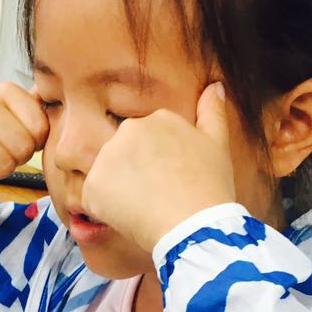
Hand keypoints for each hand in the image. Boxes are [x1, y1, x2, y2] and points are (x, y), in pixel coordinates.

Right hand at [0, 83, 48, 186]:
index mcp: (7, 91)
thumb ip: (41, 107)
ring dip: (0, 169)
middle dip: (17, 157)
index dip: (35, 143)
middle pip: (22, 149)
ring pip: (3, 165)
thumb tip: (69, 99)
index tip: (22, 137)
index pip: (39, 129)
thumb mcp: (19, 113)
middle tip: (4, 149)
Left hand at [81, 83, 236, 251]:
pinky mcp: (93, 185)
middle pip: (125, 158)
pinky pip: (95, 200)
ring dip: (121, 194)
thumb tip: (215, 86)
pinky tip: (132, 218)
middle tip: (161, 198)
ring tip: (148, 209)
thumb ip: (213, 112)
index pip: (147, 144)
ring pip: (109, 178)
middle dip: (137, 177)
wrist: (194, 225)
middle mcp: (128, 129)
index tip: (173, 183)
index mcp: (158, 118)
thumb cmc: (210, 188)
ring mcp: (108, 156)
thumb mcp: (218, 145)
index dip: (159, 168)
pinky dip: (108, 212)